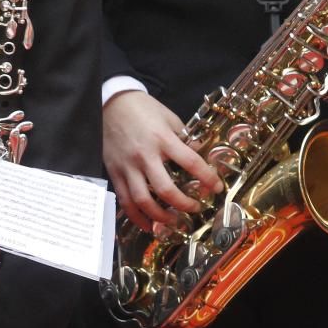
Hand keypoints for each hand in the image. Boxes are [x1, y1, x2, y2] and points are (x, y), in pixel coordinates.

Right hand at [102, 91, 221, 230]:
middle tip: (194, 208)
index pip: (190, 163)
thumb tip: (197, 156)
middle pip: (165, 190)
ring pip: (143, 201)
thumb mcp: (169, 118)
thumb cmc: (142, 109)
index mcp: (163, 139)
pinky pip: (125, 200)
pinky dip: (136, 216)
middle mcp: (145, 156)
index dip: (206, 178)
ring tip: (172, 221)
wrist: (111, 103)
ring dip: (160, 216)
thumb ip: (183, 139)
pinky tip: (147, 224)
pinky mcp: (115, 173)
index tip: (216, 188)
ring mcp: (128, 167)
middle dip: (183, 204)